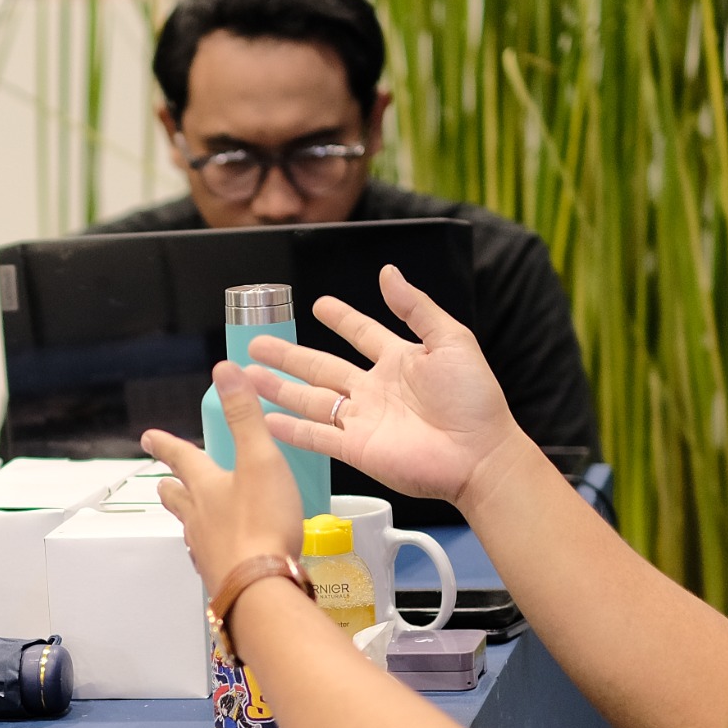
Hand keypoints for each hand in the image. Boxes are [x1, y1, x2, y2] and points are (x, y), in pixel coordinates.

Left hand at [142, 362, 305, 594]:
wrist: (261, 589)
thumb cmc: (262, 525)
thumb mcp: (259, 459)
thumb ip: (244, 416)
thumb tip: (225, 373)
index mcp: (205, 486)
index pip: (180, 456)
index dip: (165, 444)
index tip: (148, 437)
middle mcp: (198, 518)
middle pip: (177, 498)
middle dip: (170, 486)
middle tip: (162, 482)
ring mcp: (206, 550)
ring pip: (190, 529)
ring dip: (190, 519)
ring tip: (192, 518)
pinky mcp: (221, 575)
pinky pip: (210, 557)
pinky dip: (212, 549)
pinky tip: (221, 554)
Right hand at [241, 264, 532, 506]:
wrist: (480, 454)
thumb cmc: (474, 399)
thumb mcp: (451, 341)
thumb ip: (416, 308)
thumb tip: (388, 273)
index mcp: (399, 361)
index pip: (362, 333)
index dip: (341, 319)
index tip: (319, 306)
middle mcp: (374, 390)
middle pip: (321, 367)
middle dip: (289, 356)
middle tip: (258, 343)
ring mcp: (362, 420)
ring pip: (310, 400)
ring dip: (278, 389)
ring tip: (246, 376)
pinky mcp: (356, 449)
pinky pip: (316, 437)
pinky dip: (289, 430)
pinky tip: (264, 420)